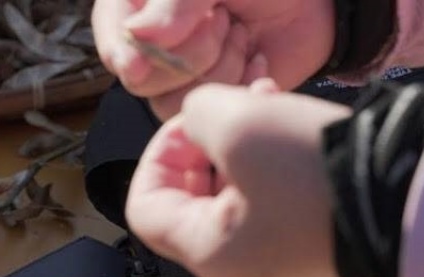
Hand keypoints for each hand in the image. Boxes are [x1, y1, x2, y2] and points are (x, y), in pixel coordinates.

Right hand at [92, 0, 335, 118]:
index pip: (113, 32)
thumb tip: (139, 35)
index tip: (140, 63)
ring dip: (217, 68)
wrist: (311, 4)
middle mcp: (150, 44)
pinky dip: (235, 87)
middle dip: (190, 52)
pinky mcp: (205, 104)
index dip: (122, 50)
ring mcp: (176, 77)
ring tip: (241, 36)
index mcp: (139, 4)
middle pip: (142, 77)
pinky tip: (253, 58)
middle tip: (222, 19)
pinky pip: (204, 117)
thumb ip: (175, 1)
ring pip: (171, 102)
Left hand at [125, 81, 350, 276]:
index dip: (158, 156)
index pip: (145, 207)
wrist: (411, 204)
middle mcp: (234, 273)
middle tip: (233, 107)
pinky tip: (292, 128)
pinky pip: (267, 207)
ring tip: (269, 105)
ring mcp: (271, 267)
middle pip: (187, 203)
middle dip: (204, 146)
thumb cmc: (324, 176)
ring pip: (230, 198)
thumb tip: (199, 119)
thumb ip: (198, 115)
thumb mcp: (242, 125)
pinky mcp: (305, 252)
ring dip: (239, 147)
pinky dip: (269, 168)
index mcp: (209, 256)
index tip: (190, 124)